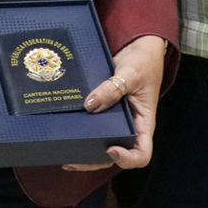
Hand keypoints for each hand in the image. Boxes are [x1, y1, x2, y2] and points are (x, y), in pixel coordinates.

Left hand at [63, 35, 166, 171]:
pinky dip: (81, 132)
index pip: (142, 153)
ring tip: (64, 155)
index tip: (111, 150)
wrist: (137, 46)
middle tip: (73, 160)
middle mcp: (129, 126)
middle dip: (95, 161)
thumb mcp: (130, 73)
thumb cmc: (143, 61)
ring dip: (85, 152)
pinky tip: (65, 133)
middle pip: (116, 155)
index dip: (128, 158)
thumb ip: (112, 88)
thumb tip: (90, 105)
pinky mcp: (104, 109)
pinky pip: (94, 125)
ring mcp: (116, 119)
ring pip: (102, 143)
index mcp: (143, 122)